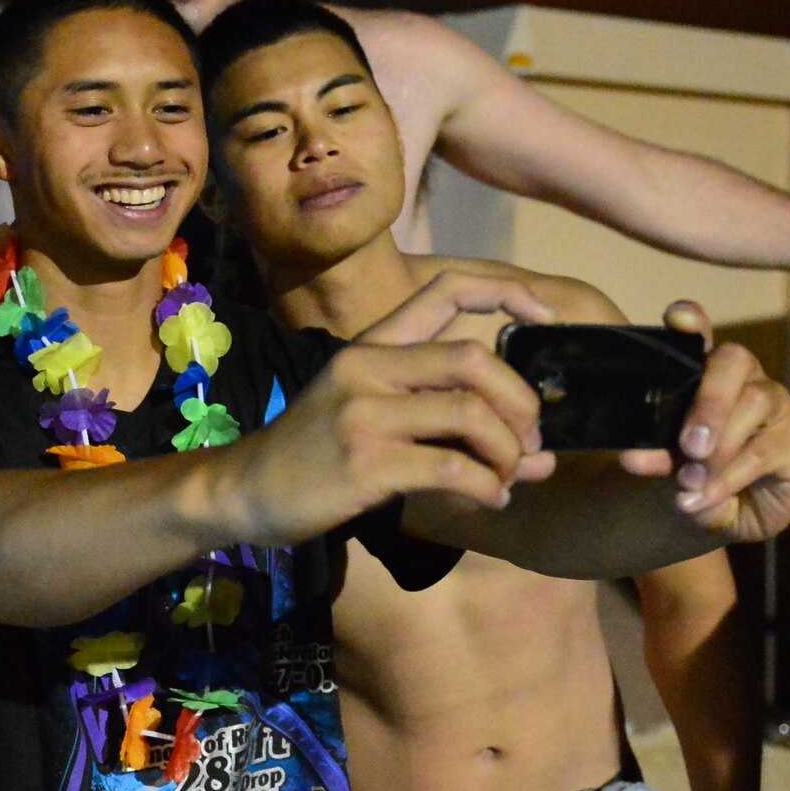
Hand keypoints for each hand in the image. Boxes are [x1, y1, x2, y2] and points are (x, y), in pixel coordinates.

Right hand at [226, 271, 558, 545]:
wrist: (244, 490)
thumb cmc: (313, 452)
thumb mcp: (362, 406)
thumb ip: (440, 415)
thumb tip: (536, 448)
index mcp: (371, 344)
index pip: (446, 290)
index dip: (506, 293)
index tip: (546, 317)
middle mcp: (368, 366)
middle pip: (474, 358)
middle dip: (520, 400)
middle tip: (533, 439)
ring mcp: (365, 414)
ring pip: (470, 415)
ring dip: (508, 451)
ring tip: (511, 476)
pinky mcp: (367, 464)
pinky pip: (452, 468)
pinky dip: (486, 487)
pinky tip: (490, 500)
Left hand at [619, 302, 789, 543]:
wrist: (729, 516)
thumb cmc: (696, 474)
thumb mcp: (669, 465)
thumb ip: (654, 456)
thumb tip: (633, 457)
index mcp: (706, 373)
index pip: (702, 335)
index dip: (692, 323)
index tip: (676, 319)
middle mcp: (744, 378)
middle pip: (734, 361)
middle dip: (710, 400)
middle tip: (690, 445)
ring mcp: (775, 405)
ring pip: (756, 401)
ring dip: (721, 444)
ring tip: (691, 479)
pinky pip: (762, 451)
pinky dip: (728, 478)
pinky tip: (704, 496)